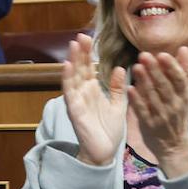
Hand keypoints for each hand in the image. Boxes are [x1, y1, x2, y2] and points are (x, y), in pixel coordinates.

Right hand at [62, 35, 126, 165]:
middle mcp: (83, 93)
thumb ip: (117, 87)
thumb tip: (120, 68)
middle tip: (80, 35)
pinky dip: (68, 79)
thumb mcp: (118, 105)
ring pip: (73, 77)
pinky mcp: (74, 110)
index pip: (89, 67)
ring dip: (72, 60)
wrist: (105, 154)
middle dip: (79, 52)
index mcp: (93, 90)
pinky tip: (67, 66)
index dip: (88, 53)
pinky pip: (70, 92)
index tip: (89, 37)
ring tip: (73, 44)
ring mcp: (77, 101)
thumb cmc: (109, 130)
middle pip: (79, 68)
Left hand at [128, 48, 187, 177]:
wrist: (173, 144)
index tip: (162, 54)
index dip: (172, 67)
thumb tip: (183, 49)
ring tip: (136, 67)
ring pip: (153, 98)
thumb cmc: (177, 112)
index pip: (180, 80)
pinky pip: (143, 112)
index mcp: (184, 96)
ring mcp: (162, 116)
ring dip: (144, 82)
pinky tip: (130, 89)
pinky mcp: (150, 125)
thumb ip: (183, 70)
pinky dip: (137, 101)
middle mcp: (175, 106)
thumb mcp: (184, 92)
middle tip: (143, 55)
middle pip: (165, 86)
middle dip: (154, 70)